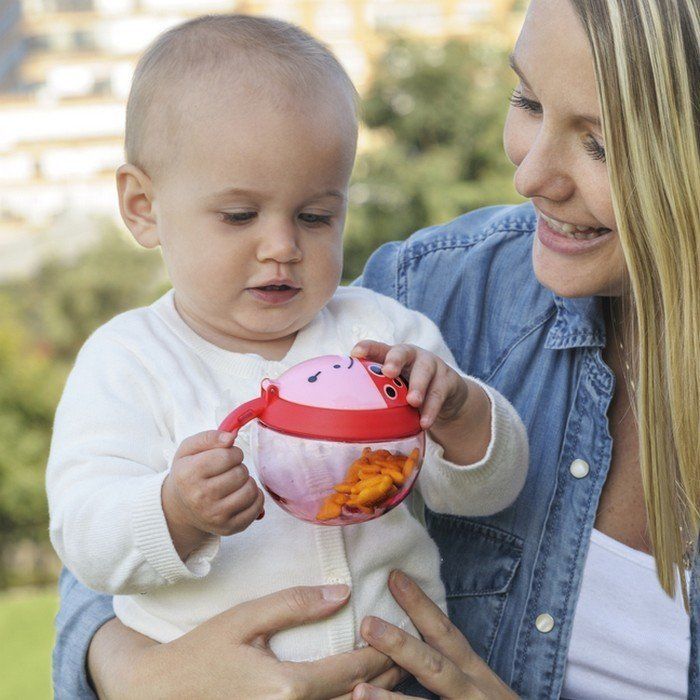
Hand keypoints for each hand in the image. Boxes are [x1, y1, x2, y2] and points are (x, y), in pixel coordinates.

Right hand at [89, 584, 404, 699]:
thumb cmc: (203, 652)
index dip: (384, 651)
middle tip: (413, 652)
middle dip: (389, 675)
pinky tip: (357, 687)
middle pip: (357, 696)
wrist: (162, 694)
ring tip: (398, 671)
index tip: (406, 632)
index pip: (354, 668)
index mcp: (290, 687)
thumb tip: (341, 592)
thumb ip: (295, 604)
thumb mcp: (246, 619)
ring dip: (373, 693)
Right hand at [162, 429, 264, 557]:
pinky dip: (255, 497)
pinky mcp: (230, 528)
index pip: (227, 456)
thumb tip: (230, 438)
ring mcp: (215, 516)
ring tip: (234, 483)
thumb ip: (209, 437)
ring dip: (247, 482)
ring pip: (251, 490)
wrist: (181, 507)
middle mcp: (200, 498)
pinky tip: (241, 494)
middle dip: (239, 467)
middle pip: (241, 473)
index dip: (233, 452)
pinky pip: (257, 507)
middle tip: (228, 472)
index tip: (226, 457)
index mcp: (188, 475)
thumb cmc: (189, 473)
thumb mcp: (188, 450)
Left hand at [351, 341, 467, 429]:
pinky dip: (431, 409)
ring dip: (418, 387)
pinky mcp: (448, 381)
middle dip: (395, 360)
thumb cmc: (410, 388)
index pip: (378, 348)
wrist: (448, 394)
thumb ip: (376, 389)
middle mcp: (412, 356)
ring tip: (412, 402)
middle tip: (388, 372)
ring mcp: (432, 366)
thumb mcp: (394, 385)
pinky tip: (424, 422)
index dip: (367, 348)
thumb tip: (344, 408)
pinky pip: (439, 395)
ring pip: (425, 372)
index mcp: (394, 356)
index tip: (355, 353)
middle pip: (402, 352)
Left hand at [352, 571, 517, 699]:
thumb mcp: (480, 686)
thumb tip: (408, 645)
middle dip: (401, 645)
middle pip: (436, 665)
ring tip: (359, 691)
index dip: (420, 605)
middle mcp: (475, 692)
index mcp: (475, 674)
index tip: (394, 577)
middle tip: (367, 624)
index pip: (446, 633)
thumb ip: (450, 667)